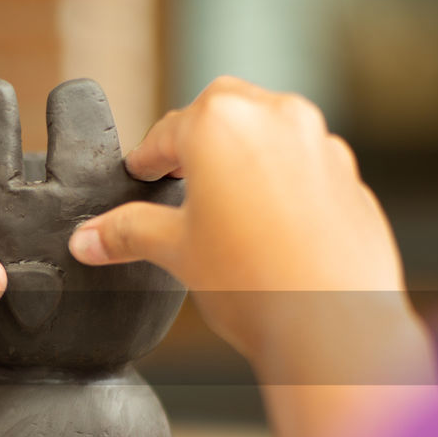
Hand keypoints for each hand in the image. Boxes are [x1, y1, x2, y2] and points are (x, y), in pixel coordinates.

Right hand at [67, 77, 437, 436]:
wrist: (331, 325)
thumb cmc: (254, 282)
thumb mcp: (175, 252)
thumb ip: (128, 233)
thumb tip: (87, 238)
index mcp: (220, 123)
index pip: (165, 133)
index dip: (145, 159)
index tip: (139, 173)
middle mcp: (276, 117)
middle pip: (222, 112)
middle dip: (197, 140)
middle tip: (178, 179)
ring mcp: (320, 144)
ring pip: (270, 133)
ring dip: (244, 157)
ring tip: (224, 207)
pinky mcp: (350, 177)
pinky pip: (305, 165)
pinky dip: (282, 182)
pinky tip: (268, 227)